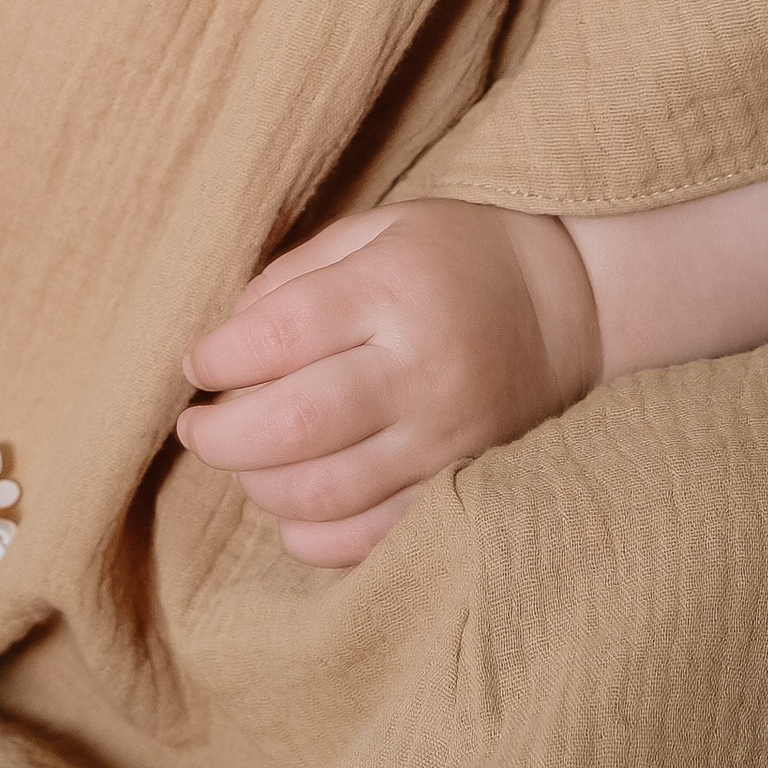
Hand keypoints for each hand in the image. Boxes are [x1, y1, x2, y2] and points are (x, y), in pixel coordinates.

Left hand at [178, 201, 603, 566]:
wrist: (570, 306)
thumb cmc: (453, 257)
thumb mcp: (376, 230)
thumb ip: (294, 277)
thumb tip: (222, 342)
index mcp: (393, 291)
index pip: (280, 335)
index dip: (219, 357)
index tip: (197, 365)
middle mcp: (421, 370)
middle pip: (295, 423)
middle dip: (222, 436)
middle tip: (197, 428)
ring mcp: (446, 439)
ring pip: (326, 492)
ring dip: (261, 486)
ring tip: (245, 461)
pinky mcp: (463, 486)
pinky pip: (374, 537)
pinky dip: (315, 537)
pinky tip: (294, 508)